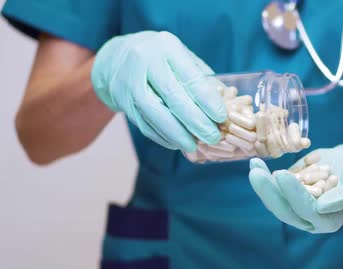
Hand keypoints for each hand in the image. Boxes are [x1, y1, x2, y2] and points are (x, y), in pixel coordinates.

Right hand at [91, 31, 225, 150]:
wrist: (117, 57)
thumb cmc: (162, 58)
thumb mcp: (183, 57)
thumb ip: (202, 79)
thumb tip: (225, 106)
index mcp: (167, 47)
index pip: (191, 77)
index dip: (207, 101)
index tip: (221, 118)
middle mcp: (145, 62)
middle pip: (173, 97)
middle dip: (196, 122)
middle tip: (213, 137)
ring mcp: (130, 81)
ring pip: (155, 114)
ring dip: (177, 134)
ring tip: (194, 145)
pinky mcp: (121, 100)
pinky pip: (144, 123)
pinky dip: (162, 136)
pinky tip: (177, 143)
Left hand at [249, 139, 342, 232]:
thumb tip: (321, 206)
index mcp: (327, 220)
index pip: (306, 209)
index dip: (292, 193)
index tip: (281, 174)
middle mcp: (309, 218)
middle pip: (284, 209)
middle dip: (268, 191)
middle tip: (256, 172)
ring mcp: (297, 206)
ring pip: (275, 199)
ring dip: (262, 183)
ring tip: (254, 164)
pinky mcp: (290, 194)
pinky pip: (274, 188)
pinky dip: (264, 176)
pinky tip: (257, 164)